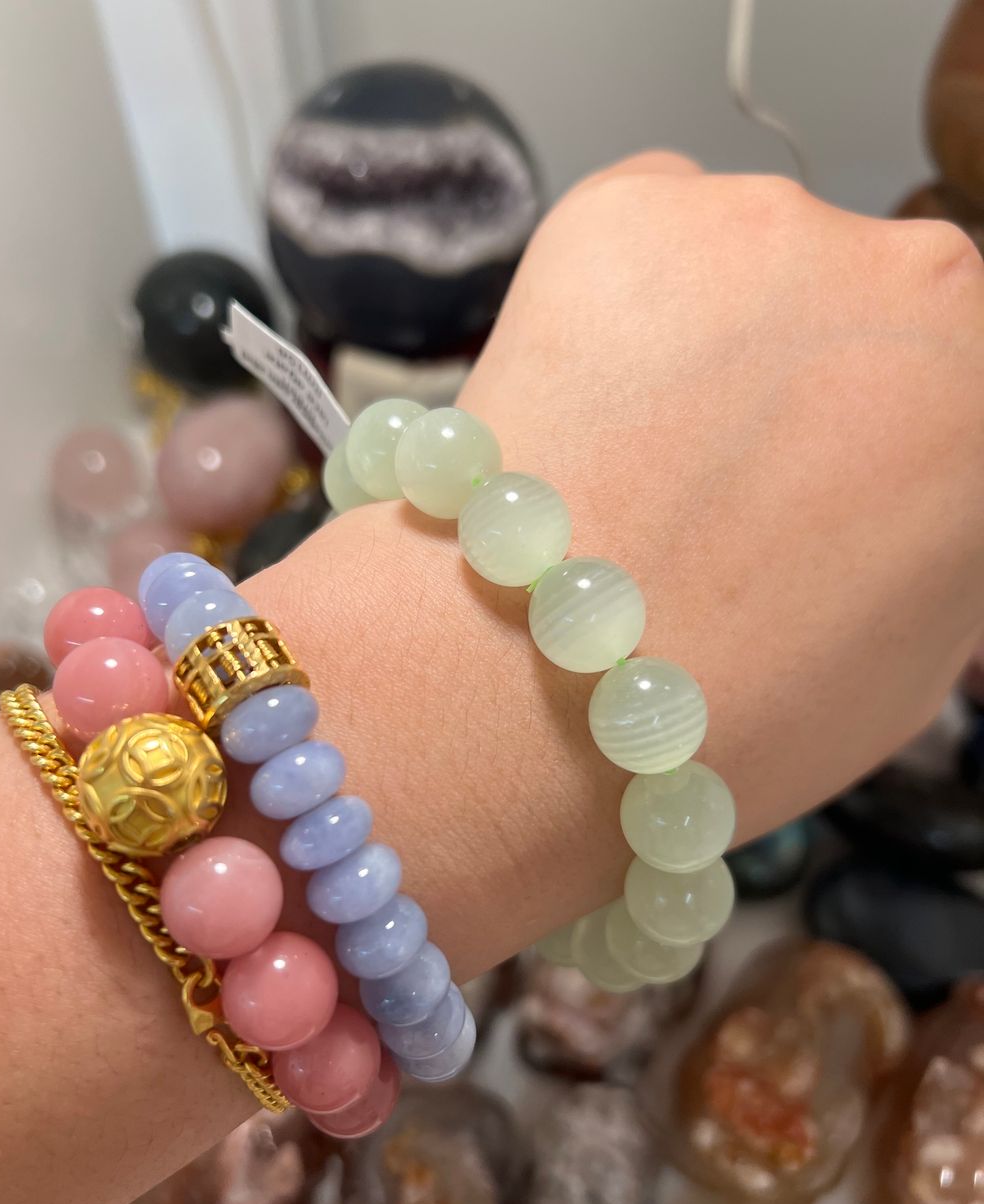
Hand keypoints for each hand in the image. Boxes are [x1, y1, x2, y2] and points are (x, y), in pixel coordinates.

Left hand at [262, 153, 983, 973]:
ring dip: (716, 338)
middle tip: (731, 475)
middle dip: (817, 377)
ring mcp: (767, 223)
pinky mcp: (626, 212)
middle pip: (872, 305)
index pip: (959, 375)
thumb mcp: (919, 659)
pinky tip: (587, 400)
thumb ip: (941, 537)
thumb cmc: (742, 712)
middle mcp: (916, 272)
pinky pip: (644, 233)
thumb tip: (911, 500)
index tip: (844, 474)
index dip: (895, 433)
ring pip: (755, 261)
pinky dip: (619, 301)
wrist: (541, 694)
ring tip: (637, 455)